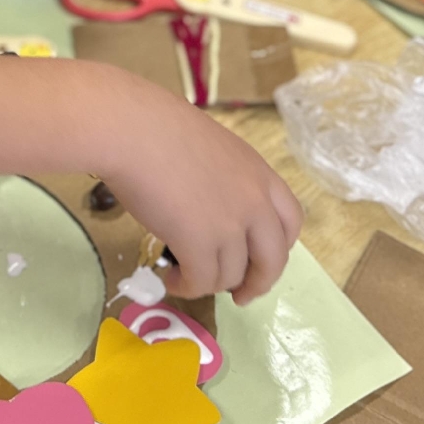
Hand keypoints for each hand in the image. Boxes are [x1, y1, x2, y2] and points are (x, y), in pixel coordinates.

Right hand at [100, 76, 303, 303]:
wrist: (133, 131)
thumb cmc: (159, 128)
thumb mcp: (212, 150)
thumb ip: (225, 180)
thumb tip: (210, 207)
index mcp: (260, 175)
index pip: (291, 221)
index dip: (279, 247)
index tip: (261, 259)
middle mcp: (254, 203)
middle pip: (273, 260)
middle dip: (257, 283)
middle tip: (240, 295)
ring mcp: (229, 225)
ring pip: (232, 276)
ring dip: (210, 284)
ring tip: (185, 278)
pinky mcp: (199, 243)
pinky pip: (201, 281)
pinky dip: (188, 288)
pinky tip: (173, 280)